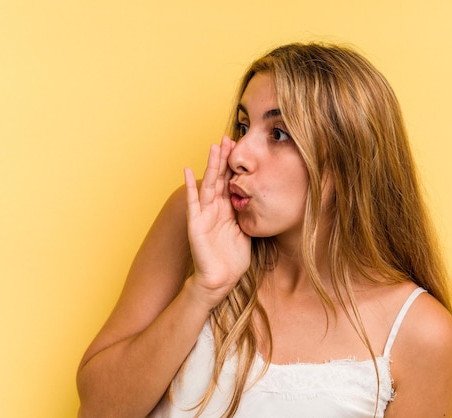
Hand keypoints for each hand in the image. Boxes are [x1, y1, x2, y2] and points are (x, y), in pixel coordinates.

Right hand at [183, 136, 250, 308]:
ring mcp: (205, 214)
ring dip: (211, 165)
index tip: (242, 147)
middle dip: (224, 159)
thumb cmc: (233, 259)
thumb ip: (250, 215)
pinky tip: (187, 170)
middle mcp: (216, 209)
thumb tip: (264, 200)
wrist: (221, 280)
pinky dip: (189, 186)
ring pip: (209, 184)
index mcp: (228, 210)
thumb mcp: (247, 231)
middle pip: (221, 178)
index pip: (232, 182)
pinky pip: (193, 202)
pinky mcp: (196, 224)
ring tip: (214, 147)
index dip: (236, 166)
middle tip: (229, 138)